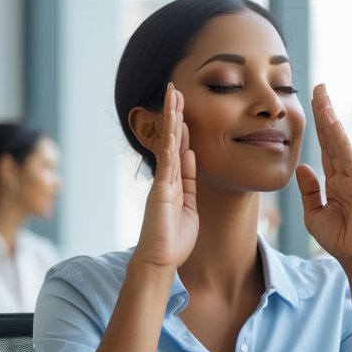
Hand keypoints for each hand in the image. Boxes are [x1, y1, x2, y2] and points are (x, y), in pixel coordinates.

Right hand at [132, 83, 197, 271]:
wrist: (159, 261)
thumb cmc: (174, 242)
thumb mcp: (190, 208)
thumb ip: (191, 184)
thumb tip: (193, 157)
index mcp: (175, 183)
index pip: (180, 149)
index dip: (182, 128)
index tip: (183, 108)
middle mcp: (167, 179)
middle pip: (172, 140)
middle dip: (174, 114)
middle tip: (175, 90)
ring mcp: (163, 183)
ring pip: (168, 144)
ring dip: (171, 119)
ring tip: (173, 96)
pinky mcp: (161, 191)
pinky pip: (167, 162)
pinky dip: (170, 142)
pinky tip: (173, 125)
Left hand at [296, 84, 351, 263]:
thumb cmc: (338, 238)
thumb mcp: (314, 213)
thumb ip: (309, 190)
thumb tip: (303, 167)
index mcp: (334, 180)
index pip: (324, 146)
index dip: (318, 126)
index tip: (311, 104)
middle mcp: (344, 173)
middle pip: (332, 136)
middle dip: (324, 111)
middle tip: (317, 87)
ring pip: (339, 141)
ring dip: (330, 117)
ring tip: (323, 96)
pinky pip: (347, 156)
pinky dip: (340, 138)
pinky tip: (334, 121)